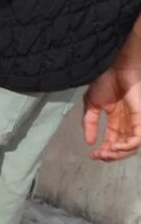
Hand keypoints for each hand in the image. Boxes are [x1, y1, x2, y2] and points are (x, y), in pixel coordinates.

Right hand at [83, 27, 140, 161]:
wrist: (115, 68)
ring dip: (117, 153)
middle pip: (122, 148)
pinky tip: (114, 147)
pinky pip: (136, 140)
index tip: (91, 155)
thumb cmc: (105, 80)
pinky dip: (126, 146)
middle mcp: (127, 125)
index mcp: (116, 121)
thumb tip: (88, 141)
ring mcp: (135, 124)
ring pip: (131, 148)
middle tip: (98, 155)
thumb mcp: (91, 103)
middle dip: (110, 155)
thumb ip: (89, 122)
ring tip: (105, 152)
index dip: (103, 151)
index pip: (112, 142)